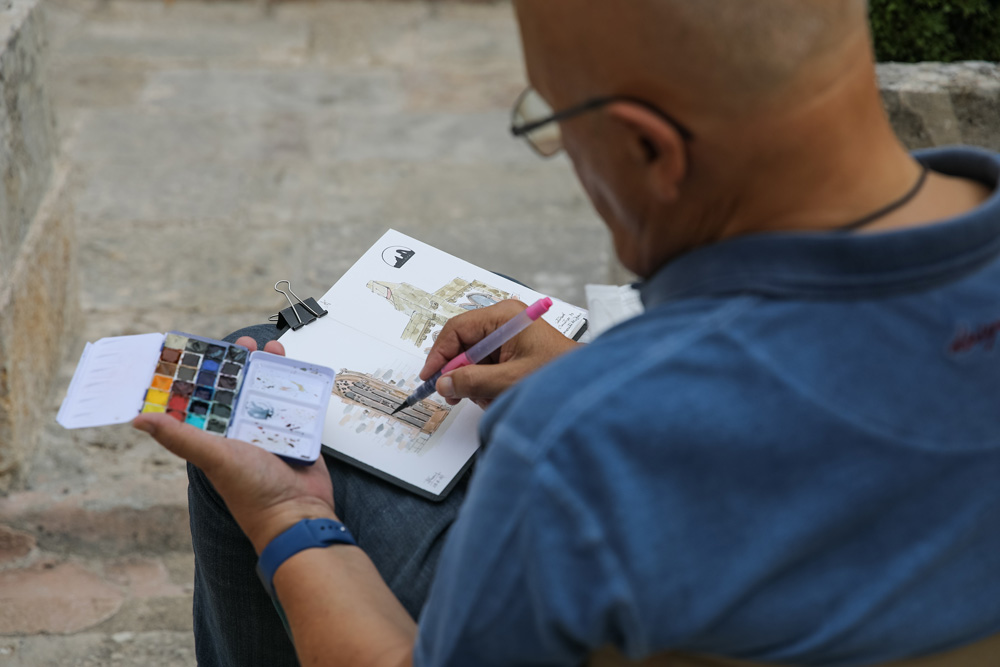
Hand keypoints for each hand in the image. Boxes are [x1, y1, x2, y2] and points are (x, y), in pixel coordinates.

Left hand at [133, 337, 337, 553]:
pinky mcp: (296, 432)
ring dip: (268, 368)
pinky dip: (295, 384)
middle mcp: (241, 430)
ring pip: (267, 390)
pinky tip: (295, 368)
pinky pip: (294, 402)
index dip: (204, 373)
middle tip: (243, 343)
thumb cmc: (253, 492)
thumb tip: (138, 419)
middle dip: (240, 364)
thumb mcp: (213, 457)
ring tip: (269, 347)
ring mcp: (270, 429)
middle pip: (238, 388)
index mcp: (217, 434)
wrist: (298, 513)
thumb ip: (180, 436)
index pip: (205, 397)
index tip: (204, 349)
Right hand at [420, 300, 580, 408]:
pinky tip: (498, 395)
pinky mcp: (513, 351)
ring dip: (476, 383)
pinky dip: (487, 384)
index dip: (439, 355)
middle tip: (455, 395)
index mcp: (504, 316)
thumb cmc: (557, 375)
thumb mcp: (508, 381)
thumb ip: (472, 382)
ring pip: (473, 359)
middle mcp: (504, 321)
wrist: (588, 385)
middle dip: (460, 373)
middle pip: (463, 345)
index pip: (457, 329)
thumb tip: (443, 383)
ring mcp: (509, 336)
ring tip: (490, 398)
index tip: (429, 377)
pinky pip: (487, 366)